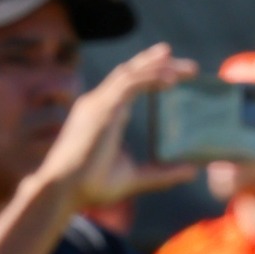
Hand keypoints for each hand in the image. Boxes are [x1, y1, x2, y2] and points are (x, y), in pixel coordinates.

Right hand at [34, 43, 200, 212]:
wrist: (62, 191)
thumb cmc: (89, 187)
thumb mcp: (134, 177)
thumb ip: (162, 173)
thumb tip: (192, 171)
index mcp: (101, 114)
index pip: (126, 84)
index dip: (148, 73)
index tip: (172, 72)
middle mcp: (98, 103)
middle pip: (129, 72)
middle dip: (157, 62)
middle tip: (187, 65)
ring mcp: (98, 103)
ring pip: (132, 73)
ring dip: (160, 67)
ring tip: (188, 69)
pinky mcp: (102, 108)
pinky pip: (131, 84)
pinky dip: (152, 77)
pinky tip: (172, 79)